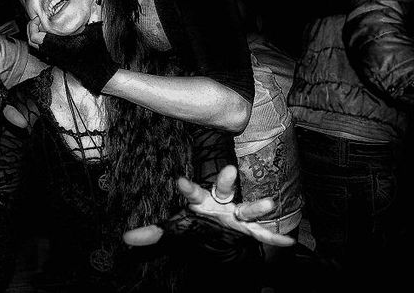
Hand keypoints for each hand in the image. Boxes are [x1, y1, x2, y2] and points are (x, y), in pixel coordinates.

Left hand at [32, 0, 116, 94]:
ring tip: (43, 25)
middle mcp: (54, 52)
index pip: (34, 38)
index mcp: (59, 44)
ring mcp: (54, 56)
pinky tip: (51, 32)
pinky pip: (42, 49)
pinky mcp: (57, 59)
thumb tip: (97, 0)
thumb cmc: (97, 53)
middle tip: (38, 20)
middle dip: (31, 29)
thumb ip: (95, 14)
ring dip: (35, 34)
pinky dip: (41, 40)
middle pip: (31, 42)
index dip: (32, 26)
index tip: (38, 18)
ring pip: (36, 46)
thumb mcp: (96, 31)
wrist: (98, 72)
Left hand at [123, 165, 295, 247]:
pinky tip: (288, 242)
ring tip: (270, 203)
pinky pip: (262, 234)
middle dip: (227, 181)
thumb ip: (154, 234)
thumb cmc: (197, 225)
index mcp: (201, 201)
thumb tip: (125, 239)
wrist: (220, 236)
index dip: (187, 188)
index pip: (193, 193)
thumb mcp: (175, 230)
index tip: (179, 181)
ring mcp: (237, 215)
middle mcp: (221, 203)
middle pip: (224, 190)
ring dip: (257, 207)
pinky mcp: (249, 230)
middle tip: (229, 170)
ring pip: (247, 209)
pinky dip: (274, 239)